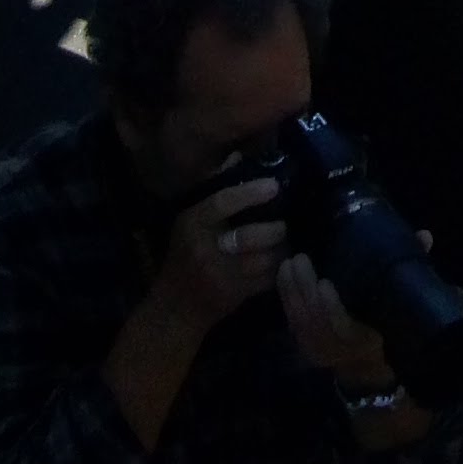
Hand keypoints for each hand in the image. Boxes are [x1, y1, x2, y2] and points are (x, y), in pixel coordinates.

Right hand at [153, 174, 286, 339]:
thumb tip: (238, 155)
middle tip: (285, 222)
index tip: (274, 185)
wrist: (174, 307)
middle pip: (249, 235)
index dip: (250, 192)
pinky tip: (283, 261)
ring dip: (281, 249)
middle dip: (274, 228)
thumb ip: (214, 187)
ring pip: (263, 259)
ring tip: (288, 240)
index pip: (222, 202)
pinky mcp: (233, 295)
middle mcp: (204, 249)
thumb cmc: (183, 256)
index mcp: (192, 224)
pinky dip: (279, 269)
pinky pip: (266, 280)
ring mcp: (219, 275)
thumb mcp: (189, 220)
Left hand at [278, 252, 428, 432]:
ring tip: (289, 261)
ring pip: (298, 319)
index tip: (326, 282)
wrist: (366, 364)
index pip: (341, 327)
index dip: (330, 307)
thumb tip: (425, 237)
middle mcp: (336, 348)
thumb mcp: (399, 302)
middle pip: (313, 320)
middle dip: (303, 289)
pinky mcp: (303, 344)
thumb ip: (410, 269)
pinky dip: (285, 297)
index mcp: (363, 339)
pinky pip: (290, 320)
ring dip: (290, 290)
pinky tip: (283, 275)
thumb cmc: (386, 324)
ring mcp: (317, 349)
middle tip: (301, 258)